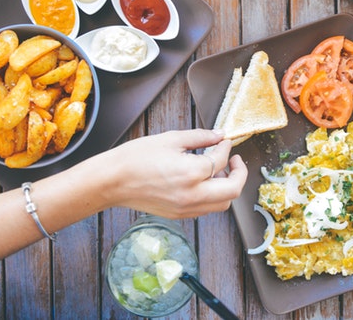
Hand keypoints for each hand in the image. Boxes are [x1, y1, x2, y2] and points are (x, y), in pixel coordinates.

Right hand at [99, 129, 247, 218]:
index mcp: (191, 173)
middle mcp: (193, 195)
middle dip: (239, 173)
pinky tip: (204, 182)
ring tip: (219, 171)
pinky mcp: (179, 215)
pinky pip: (206, 209)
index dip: (226, 148)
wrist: (113, 181)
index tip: (224, 141)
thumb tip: (219, 135)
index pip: (220, 161)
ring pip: (222, 204)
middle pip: (233, 190)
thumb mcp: (170, 139)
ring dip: (227, 187)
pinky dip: (213, 196)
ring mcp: (186, 208)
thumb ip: (200, 137)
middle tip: (235, 160)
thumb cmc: (136, 158)